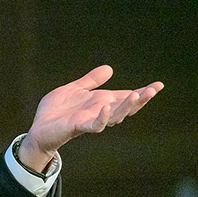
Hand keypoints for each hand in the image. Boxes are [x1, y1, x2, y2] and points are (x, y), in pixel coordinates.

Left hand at [21, 65, 163, 170]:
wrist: (40, 127)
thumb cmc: (57, 110)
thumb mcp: (75, 89)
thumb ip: (91, 80)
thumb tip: (110, 69)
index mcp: (101, 102)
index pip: (125, 97)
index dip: (142, 92)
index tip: (158, 85)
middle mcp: (100, 112)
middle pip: (126, 107)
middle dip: (140, 99)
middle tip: (153, 90)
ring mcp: (91, 120)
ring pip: (115, 116)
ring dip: (126, 107)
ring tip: (136, 95)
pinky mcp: (78, 127)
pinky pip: (94, 125)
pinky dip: (102, 117)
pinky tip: (106, 107)